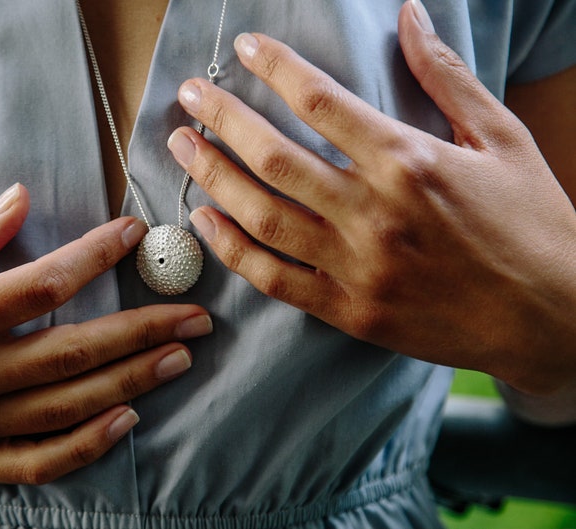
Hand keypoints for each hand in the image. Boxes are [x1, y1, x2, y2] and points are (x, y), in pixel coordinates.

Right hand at [0, 184, 211, 491]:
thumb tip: (16, 201)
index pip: (43, 284)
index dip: (97, 256)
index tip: (135, 236)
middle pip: (76, 348)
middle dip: (145, 328)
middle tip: (196, 315)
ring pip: (71, 404)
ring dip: (133, 380)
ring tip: (179, 358)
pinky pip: (40, 461)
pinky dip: (87, 444)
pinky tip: (124, 421)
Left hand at [167, 1, 575, 395]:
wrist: (551, 317)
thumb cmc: (531, 223)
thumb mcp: (502, 139)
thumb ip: (447, 77)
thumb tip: (410, 15)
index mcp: (410, 161)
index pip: (320, 100)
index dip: (273, 66)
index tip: (243, 49)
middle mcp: (374, 212)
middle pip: (274, 157)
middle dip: (223, 118)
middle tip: (189, 95)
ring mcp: (357, 267)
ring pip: (263, 218)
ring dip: (213, 178)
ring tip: (181, 147)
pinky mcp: (349, 310)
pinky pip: (274, 279)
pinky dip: (232, 250)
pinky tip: (203, 220)